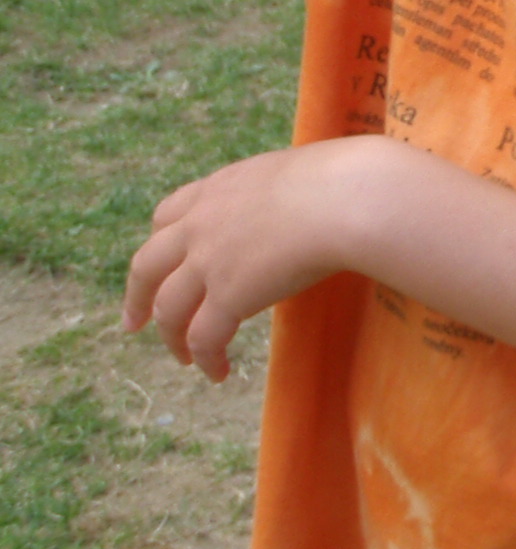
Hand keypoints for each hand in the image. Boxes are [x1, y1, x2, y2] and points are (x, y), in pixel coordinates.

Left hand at [122, 136, 389, 380]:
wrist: (347, 199)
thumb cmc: (342, 180)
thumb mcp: (292, 174)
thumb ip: (276, 195)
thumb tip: (300, 206)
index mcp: (217, 190)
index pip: (167, 215)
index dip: (161, 244)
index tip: (162, 264)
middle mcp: (201, 225)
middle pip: (147, 265)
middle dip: (138, 297)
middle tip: (135, 322)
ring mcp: (208, 262)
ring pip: (169, 310)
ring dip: (172, 339)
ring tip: (185, 359)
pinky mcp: (228, 296)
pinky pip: (204, 338)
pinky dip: (206, 359)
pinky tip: (218, 373)